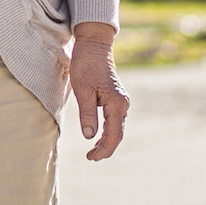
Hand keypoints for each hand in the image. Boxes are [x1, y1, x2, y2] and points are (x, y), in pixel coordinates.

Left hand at [69, 22, 128, 160]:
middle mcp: (123, 103)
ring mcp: (121, 101)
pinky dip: (107, 131)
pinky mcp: (116, 98)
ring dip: (106, 141)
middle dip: (105, 148)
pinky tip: (97, 137)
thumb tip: (89, 135)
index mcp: (116, 103)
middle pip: (117, 133)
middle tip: (90, 158)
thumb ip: (87, 113)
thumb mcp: (82, 90)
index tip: (92, 158)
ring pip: (117, 127)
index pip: (114, 134)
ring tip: (92, 152)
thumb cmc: (85, 65)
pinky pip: (114, 120)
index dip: (105, 149)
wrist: (94, 46)